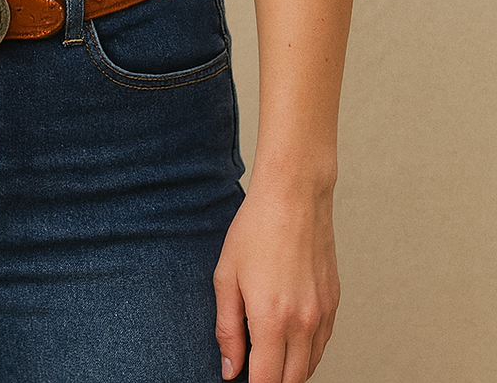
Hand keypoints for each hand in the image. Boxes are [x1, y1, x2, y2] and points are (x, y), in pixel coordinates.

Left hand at [214, 181, 339, 382]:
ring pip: (310, 366)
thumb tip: (230, 370)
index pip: (267, 381)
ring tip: (266, 354)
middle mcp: (303, 322)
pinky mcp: (334, 302)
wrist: (294, 196)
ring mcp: (323, 314)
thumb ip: (227, 328)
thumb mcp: (226, 276)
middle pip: (292, 380)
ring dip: (289, 370)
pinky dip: (306, 351)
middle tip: (250, 367)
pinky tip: (286, 337)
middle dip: (271, 381)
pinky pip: (322, 344)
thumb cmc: (255, 230)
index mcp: (272, 318)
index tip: (240, 379)